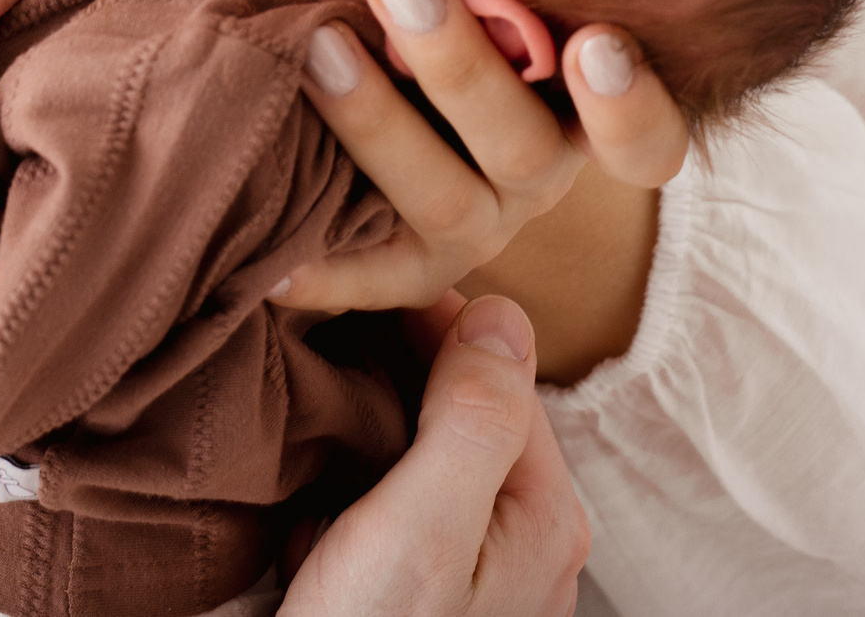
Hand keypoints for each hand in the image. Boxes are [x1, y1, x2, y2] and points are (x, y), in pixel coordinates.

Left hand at [274, 0, 687, 310]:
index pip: (645, 133)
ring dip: (380, 122)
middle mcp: (537, 168)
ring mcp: (471, 222)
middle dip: (461, 64)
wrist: (347, 56)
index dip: (630, 102)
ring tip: (317, 45)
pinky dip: (330, 266)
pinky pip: (370, 277)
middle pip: (524, 145)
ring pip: (442, 197)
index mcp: (577, 99)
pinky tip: (278, 251)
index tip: (593, 43)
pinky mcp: (399, 263)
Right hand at [278, 296, 585, 616]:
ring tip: (320, 366)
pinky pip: (403, 496)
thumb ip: (471, 422)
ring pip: (432, 449)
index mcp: (544, 519)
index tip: (373, 282)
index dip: (441, 321)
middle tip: (334, 312)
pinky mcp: (427, 583)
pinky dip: (362, 464)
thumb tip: (502, 314)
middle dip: (407, 359)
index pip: (506, 377)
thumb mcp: (421, 527)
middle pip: (472, 411)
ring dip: (381, 406)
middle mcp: (525, 541)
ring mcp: (480, 566)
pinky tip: (320, 453)